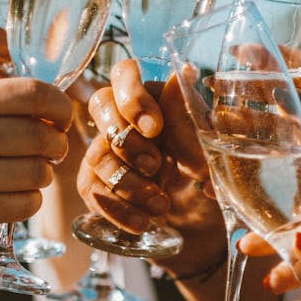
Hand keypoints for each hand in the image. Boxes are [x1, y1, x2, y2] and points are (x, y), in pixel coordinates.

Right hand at [0, 76, 72, 243]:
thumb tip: (41, 102)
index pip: (33, 94)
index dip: (59, 106)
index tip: (61, 115)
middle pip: (44, 136)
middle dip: (55, 144)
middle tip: (49, 147)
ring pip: (40, 172)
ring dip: (41, 173)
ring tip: (25, 171)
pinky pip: (27, 204)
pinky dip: (28, 200)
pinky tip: (12, 194)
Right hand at [78, 59, 225, 273]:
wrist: (202, 226)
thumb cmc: (207, 176)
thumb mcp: (208, 150)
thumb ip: (191, 117)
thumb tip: (183, 73)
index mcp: (152, 98)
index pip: (124, 74)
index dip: (132, 98)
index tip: (155, 129)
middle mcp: (122, 118)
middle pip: (101, 106)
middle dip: (128, 142)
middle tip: (157, 167)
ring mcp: (105, 150)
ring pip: (98, 154)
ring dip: (129, 183)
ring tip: (161, 205)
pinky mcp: (96, 183)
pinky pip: (92, 190)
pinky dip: (117, 209)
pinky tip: (142, 222)